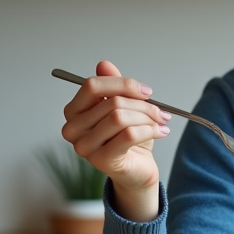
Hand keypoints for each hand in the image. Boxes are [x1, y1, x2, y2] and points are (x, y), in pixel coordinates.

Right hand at [61, 60, 171, 221]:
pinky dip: (150, 130)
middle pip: (111, 102)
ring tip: (161, 122)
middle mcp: (73, 129)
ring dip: (148, 117)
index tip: (146, 91)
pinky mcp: (101, 160)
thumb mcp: (124, 107)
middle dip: (142, 104)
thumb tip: (103, 64)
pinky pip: (129, 135)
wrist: (137, 169)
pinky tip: (161, 132)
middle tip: (160, 111)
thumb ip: (113, 86)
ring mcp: (84, 147)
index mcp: (74, 111)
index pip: (92, 86)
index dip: (123, 84)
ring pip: (120, 118)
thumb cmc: (128, 138)